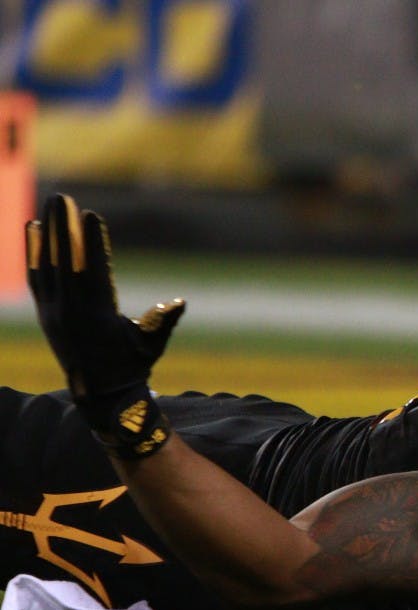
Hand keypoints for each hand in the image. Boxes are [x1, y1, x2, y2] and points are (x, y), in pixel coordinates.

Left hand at [26, 194, 184, 457]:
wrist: (101, 395)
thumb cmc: (133, 366)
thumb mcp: (152, 345)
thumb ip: (162, 322)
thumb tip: (178, 302)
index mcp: (97, 317)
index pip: (92, 271)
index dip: (91, 243)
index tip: (90, 215)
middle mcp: (70, 313)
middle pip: (64, 262)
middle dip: (63, 229)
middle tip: (62, 198)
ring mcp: (54, 313)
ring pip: (46, 266)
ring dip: (46, 235)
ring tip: (48, 207)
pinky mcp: (46, 313)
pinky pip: (37, 277)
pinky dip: (34, 253)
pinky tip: (33, 230)